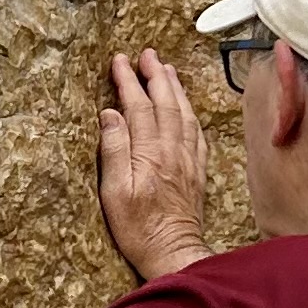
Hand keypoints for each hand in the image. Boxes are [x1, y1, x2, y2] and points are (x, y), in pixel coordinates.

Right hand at [100, 48, 207, 280]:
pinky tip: (187, 109)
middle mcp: (172, 151)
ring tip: (167, 70)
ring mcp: (188, 161)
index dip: (128, 81)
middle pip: (164, 104)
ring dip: (175, 89)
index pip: (138, 107)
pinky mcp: (197, 173)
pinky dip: (191, 114)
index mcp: (148, 153)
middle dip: (155, 76)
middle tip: (147, 55)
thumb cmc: (138, 228)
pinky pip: (197, 134)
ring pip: (184, 114)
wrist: (174, 253)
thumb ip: (114, 150)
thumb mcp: (113, 192)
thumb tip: (110, 115)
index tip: (120, 61)